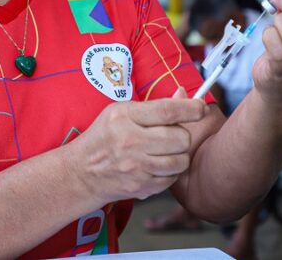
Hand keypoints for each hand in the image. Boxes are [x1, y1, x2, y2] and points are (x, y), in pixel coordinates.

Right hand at [70, 88, 205, 203]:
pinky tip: (156, 166)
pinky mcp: (140, 187)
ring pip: (180, 161)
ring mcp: (135, 167)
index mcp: (124, 117)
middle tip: (171, 135)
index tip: (201, 107)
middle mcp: (130, 142)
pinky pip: (172, 179)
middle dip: (182, 135)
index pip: (167, 111)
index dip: (190, 108)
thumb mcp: (121, 112)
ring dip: (178, 156)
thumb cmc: (104, 137)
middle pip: (180, 138)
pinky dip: (169, 173)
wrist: (81, 172)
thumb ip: (155, 106)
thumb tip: (184, 94)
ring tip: (165, 151)